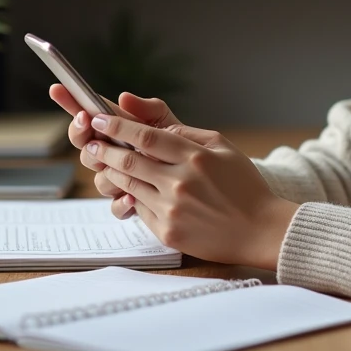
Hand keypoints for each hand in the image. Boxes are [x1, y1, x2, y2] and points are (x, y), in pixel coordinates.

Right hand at [48, 86, 182, 216]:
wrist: (210, 188)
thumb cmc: (188, 151)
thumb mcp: (174, 126)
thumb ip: (151, 111)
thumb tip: (124, 98)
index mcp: (121, 132)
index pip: (89, 117)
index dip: (73, 105)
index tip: (70, 101)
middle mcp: (115, 156)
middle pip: (87, 149)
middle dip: (88, 142)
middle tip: (95, 136)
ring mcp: (120, 180)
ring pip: (100, 179)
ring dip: (110, 174)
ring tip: (128, 170)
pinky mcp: (130, 204)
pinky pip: (115, 206)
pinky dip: (122, 202)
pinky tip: (132, 199)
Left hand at [80, 114, 298, 269]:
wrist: (259, 230)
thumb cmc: (243, 185)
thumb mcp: (223, 147)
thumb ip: (187, 132)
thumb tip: (156, 127)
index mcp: (195, 157)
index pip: (145, 136)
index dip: (117, 126)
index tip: (99, 118)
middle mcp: (180, 182)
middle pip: (129, 161)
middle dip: (104, 149)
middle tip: (91, 142)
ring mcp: (172, 209)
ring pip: (128, 186)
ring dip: (111, 173)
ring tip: (105, 163)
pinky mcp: (168, 232)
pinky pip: (140, 210)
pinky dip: (132, 197)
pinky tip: (130, 190)